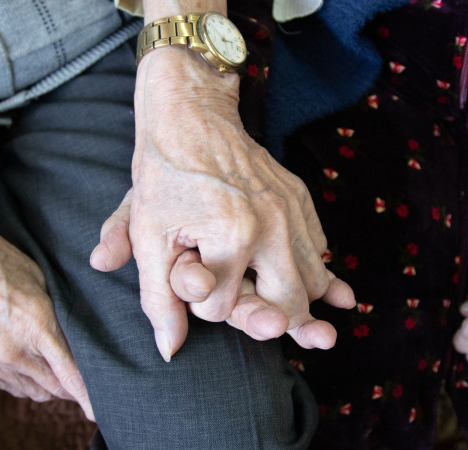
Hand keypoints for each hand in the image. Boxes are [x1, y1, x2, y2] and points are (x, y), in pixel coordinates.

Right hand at [0, 165, 93, 419]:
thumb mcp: (35, 277)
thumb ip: (57, 312)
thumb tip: (77, 335)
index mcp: (34, 324)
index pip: (72, 375)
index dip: (90, 393)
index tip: (104, 403)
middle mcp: (12, 351)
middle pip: (57, 389)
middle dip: (75, 387)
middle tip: (89, 379)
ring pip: (34, 392)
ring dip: (51, 386)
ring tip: (63, 372)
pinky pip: (10, 387)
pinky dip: (26, 382)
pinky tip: (32, 366)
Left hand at [93, 187, 349, 354]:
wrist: (191, 115)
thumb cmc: (163, 175)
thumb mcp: (147, 235)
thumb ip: (157, 299)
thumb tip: (169, 351)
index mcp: (233, 234)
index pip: (225, 309)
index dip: (203, 305)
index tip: (191, 282)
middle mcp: (273, 224)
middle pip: (289, 306)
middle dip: (268, 319)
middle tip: (257, 321)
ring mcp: (292, 210)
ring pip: (315, 282)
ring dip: (299, 301)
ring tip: (287, 312)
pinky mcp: (301, 198)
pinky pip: (320, 250)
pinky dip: (313, 269)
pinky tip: (302, 277)